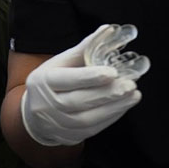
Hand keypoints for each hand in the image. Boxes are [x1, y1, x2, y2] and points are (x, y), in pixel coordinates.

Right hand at [21, 25, 141, 145]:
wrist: (34, 115)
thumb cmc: (52, 82)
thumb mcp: (60, 63)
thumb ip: (85, 48)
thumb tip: (108, 30)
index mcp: (43, 81)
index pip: (67, 80)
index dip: (89, 77)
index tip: (112, 72)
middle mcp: (46, 105)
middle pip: (79, 101)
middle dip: (107, 93)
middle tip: (130, 85)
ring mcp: (57, 124)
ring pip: (87, 118)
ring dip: (114, 107)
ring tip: (134, 95)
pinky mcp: (68, 137)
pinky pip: (93, 129)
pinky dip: (111, 117)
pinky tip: (124, 105)